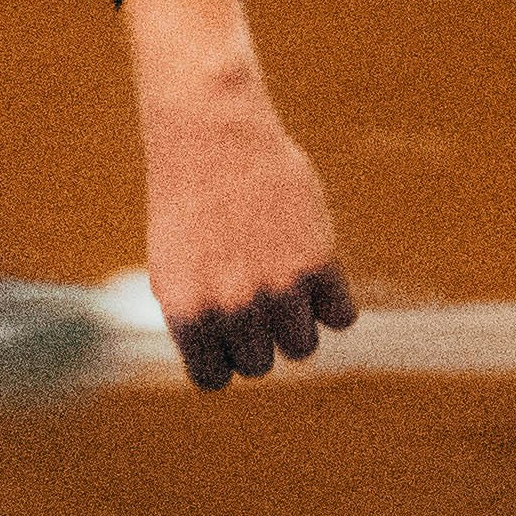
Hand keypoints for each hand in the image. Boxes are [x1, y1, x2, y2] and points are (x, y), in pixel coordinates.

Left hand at [141, 107, 352, 386]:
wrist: (214, 137)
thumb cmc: (191, 199)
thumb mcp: (173, 264)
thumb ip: (199, 316)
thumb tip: (227, 362)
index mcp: (185, 312)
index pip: (212, 378)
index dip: (223, 358)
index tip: (227, 334)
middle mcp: (230, 307)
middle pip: (259, 365)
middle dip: (260, 340)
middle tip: (257, 302)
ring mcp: (275, 287)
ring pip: (301, 348)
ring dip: (297, 326)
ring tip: (288, 291)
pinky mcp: (316, 263)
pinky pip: (341, 316)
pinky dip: (334, 304)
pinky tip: (317, 276)